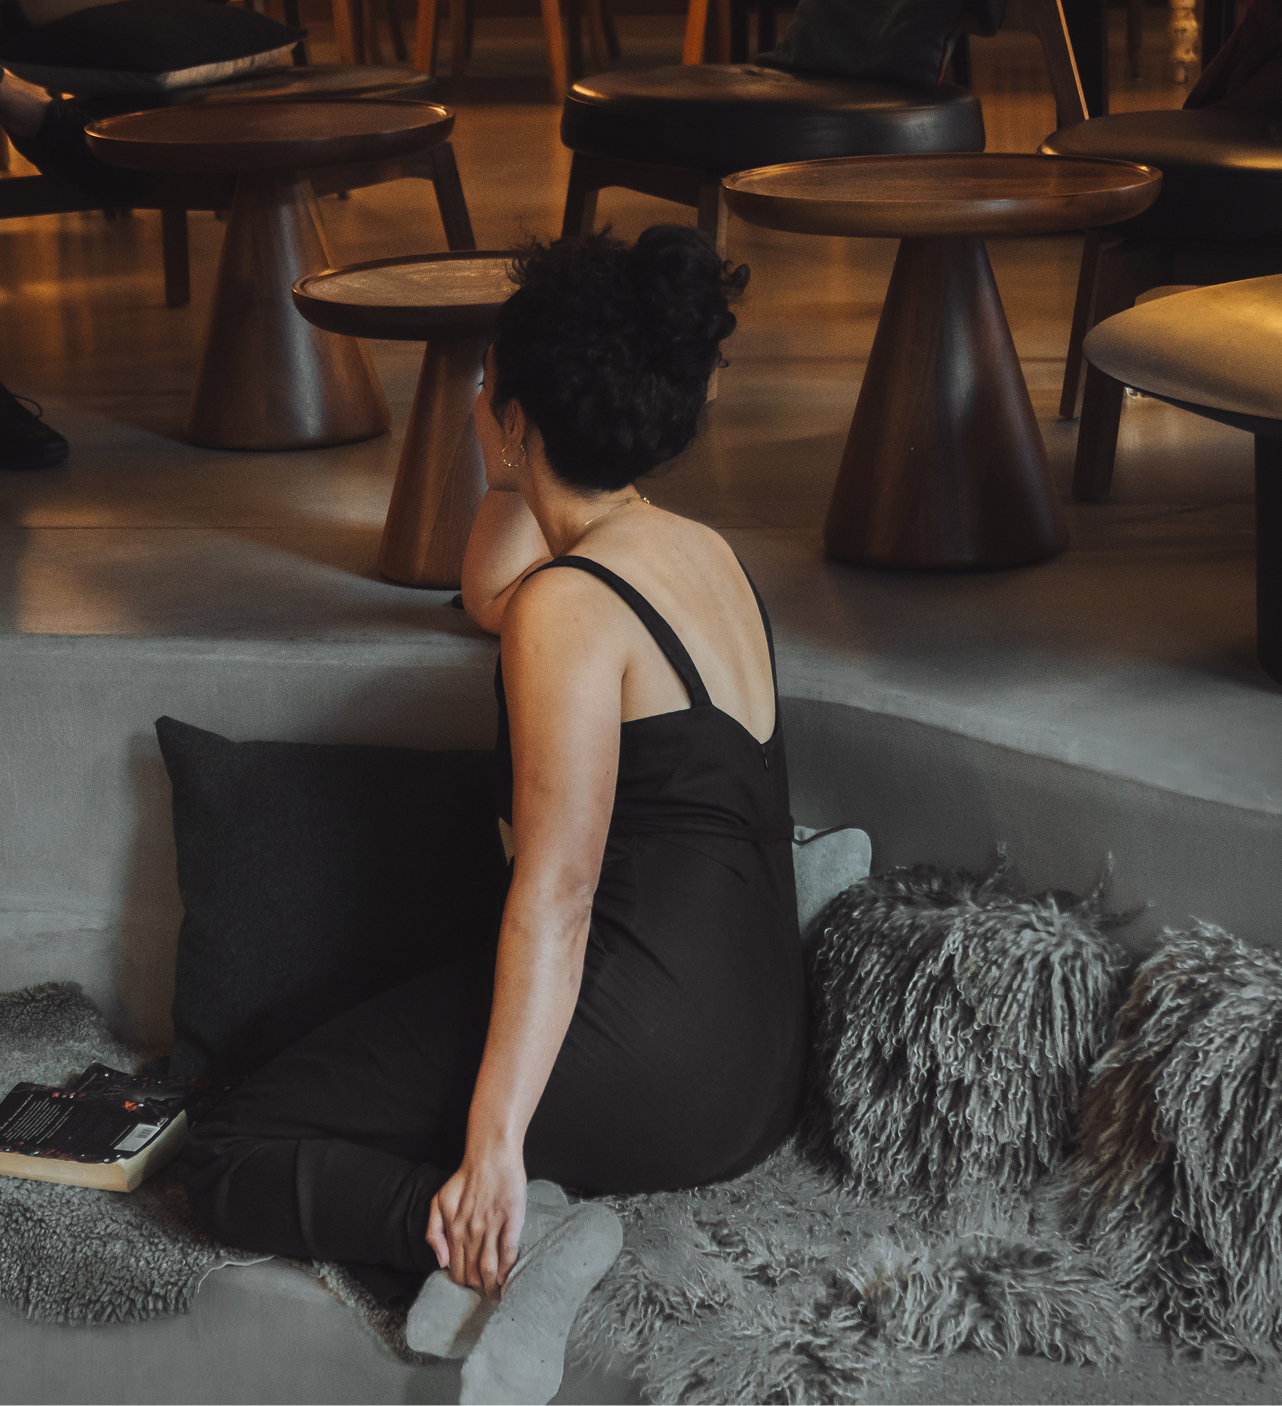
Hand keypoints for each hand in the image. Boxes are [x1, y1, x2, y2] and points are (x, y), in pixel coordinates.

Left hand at [427, 1144, 526, 1302]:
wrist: (490, 1155)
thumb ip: (434, 1232)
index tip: (469, 1294)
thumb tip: (441, 1262)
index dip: (463, 1285)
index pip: (457, 1269)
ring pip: (490, 1267)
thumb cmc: (464, 1178)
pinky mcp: (511, 1221)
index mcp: (453, 1230)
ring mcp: (492, 1227)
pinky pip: (508, 1251)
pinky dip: (508, 1269)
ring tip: (496, 1300)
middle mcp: (471, 1233)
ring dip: (492, 1287)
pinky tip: (509, 1280)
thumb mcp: (438, 1201)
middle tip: (485, 1302)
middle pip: (473, 1273)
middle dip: (478, 1292)